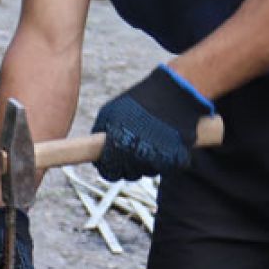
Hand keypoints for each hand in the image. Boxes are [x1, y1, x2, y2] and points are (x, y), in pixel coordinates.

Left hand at [92, 64, 214, 180]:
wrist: (175, 94)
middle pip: (128, 174)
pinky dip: (166, 158)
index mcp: (117, 144)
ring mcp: (156, 159)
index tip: (113, 160)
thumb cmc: (141, 101)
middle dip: (129, 164)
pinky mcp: (175, 160)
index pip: (108, 171)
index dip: (110, 166)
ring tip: (151, 140)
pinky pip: (166, 167)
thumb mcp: (111, 112)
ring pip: (147, 171)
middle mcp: (135, 155)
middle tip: (135, 146)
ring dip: (147, 161)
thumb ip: (101, 132)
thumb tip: (93, 148)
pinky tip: (164, 142)